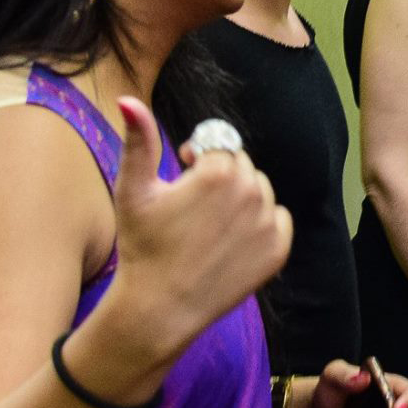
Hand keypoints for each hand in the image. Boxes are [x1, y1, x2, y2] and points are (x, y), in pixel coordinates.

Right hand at [91, 99, 292, 353]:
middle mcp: (252, 192)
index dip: (198, 158)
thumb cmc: (142, 246)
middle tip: (193, 208)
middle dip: (221, 177)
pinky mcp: (279, 249)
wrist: (160, 309)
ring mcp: (269, 223)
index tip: (182, 178)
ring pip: (260, 191)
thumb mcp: (133, 189)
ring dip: (241, 200)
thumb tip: (128, 98)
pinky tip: (229, 243)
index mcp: (219, 172)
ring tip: (209, 226)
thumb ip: (139, 140)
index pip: (219, 144)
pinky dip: (259, 225)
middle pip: (241, 165)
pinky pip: (278, 219)